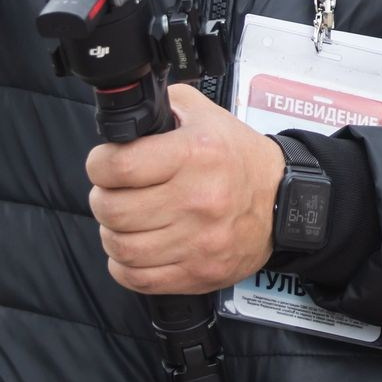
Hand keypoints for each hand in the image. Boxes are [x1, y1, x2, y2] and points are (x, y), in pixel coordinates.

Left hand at [86, 84, 288, 294]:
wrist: (282, 201)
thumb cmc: (238, 158)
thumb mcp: (207, 115)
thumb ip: (164, 103)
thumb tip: (125, 114)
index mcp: (197, 154)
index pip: (119, 166)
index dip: (100, 164)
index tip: (105, 164)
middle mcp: (198, 199)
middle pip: (113, 210)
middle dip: (103, 199)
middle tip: (114, 193)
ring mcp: (199, 241)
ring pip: (120, 248)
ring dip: (113, 233)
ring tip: (126, 221)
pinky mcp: (198, 272)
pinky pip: (138, 278)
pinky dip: (125, 265)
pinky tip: (137, 247)